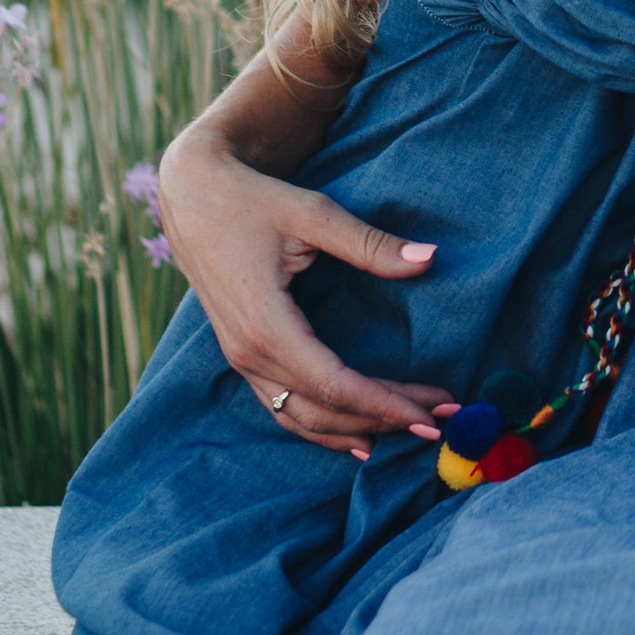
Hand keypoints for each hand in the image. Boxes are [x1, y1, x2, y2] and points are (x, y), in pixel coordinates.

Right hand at [157, 125, 452, 455]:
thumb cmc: (251, 201)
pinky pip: (282, 408)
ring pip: (301, 418)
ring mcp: (242, 360)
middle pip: (324, 408)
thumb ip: (369, 243)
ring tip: (410, 431)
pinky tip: (356, 436)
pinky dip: (322, 427)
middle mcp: (249, 355)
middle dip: (384, 419)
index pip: (333, 383)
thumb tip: (429, 259)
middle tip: (441, 422)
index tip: (430, 413)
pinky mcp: (243, 356)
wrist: (193, 198)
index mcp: (265, 325)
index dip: (383, 403)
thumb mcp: (312, 213)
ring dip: (357, 429)